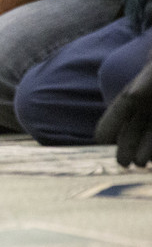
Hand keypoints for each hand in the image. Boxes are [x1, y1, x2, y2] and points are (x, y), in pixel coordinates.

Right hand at [94, 49, 151, 166]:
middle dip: (128, 142)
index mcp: (144, 88)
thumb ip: (145, 82)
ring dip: (146, 148)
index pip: (123, 106)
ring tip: (139, 164)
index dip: (111, 122)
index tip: (100, 139)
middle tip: (121, 162)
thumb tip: (132, 95)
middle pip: (137, 123)